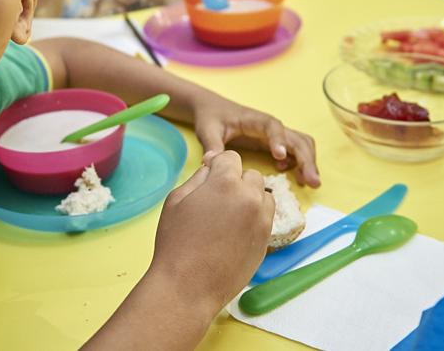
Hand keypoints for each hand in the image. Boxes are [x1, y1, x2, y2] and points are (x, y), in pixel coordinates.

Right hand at [148, 151, 273, 312]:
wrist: (188, 286)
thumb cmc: (176, 243)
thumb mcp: (176, 200)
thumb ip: (198, 177)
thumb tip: (212, 165)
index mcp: (226, 183)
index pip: (231, 158)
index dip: (218, 165)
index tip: (209, 177)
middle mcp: (249, 198)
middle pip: (250, 175)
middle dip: (236, 181)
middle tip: (216, 200)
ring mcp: (261, 220)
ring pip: (263, 195)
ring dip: (250, 198)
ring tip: (228, 215)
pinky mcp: (267, 240)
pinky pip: (266, 217)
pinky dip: (255, 217)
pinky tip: (235, 231)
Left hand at [192, 99, 320, 186]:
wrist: (212, 109)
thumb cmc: (211, 117)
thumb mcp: (207, 130)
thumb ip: (211, 145)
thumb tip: (211, 162)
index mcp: (254, 120)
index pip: (272, 127)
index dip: (278, 140)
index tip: (280, 157)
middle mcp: (269, 126)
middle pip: (295, 138)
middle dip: (306, 159)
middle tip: (312, 182)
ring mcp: (274, 134)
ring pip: (301, 144)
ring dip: (308, 162)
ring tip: (309, 183)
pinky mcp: (274, 142)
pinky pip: (295, 150)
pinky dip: (301, 163)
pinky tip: (296, 178)